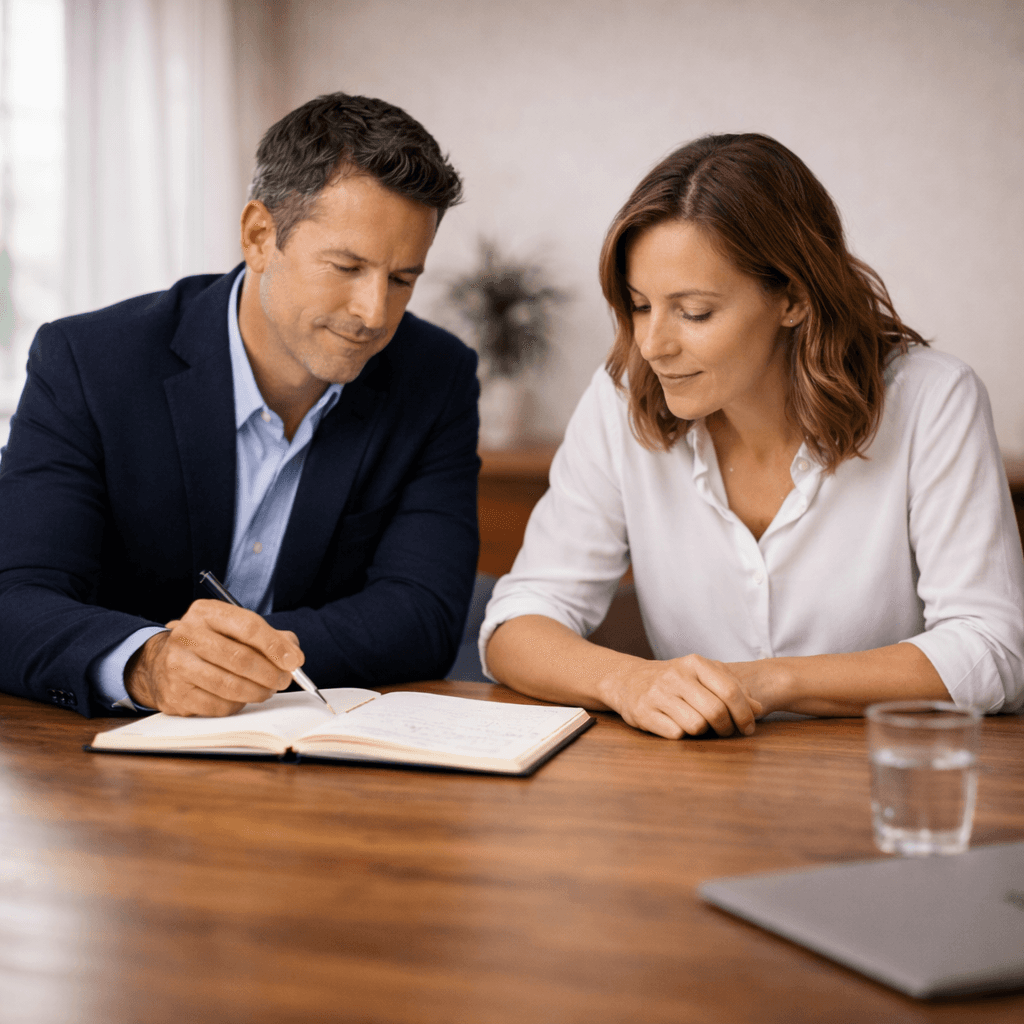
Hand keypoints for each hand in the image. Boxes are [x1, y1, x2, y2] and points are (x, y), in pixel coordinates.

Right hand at [125, 599, 302, 715]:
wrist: (163, 661)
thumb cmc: (212, 643)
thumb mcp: (236, 628)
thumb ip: (271, 637)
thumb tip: (293, 657)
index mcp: (205, 612)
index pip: (248, 627)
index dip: (275, 646)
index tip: (295, 661)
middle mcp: (187, 635)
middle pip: (240, 658)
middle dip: (271, 673)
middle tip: (284, 680)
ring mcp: (177, 665)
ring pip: (230, 686)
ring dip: (258, 691)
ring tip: (268, 690)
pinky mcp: (175, 694)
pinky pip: (218, 706)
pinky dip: (238, 704)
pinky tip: (242, 697)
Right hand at [598, 653, 762, 738]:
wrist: (628, 679)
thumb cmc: (675, 681)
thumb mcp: (702, 676)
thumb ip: (731, 688)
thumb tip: (757, 708)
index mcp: (694, 663)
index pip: (730, 691)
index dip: (744, 714)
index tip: (748, 727)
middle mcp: (675, 676)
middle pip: (716, 711)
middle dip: (726, 728)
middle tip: (726, 732)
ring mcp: (657, 694)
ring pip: (696, 725)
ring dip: (703, 732)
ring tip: (700, 727)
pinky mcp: (643, 712)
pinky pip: (675, 734)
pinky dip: (682, 735)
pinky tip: (678, 727)